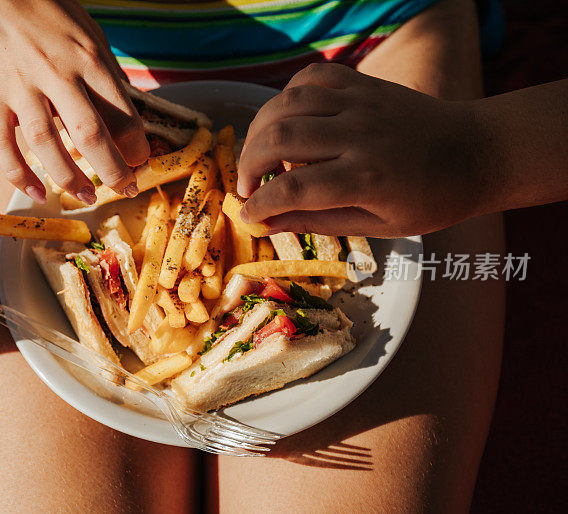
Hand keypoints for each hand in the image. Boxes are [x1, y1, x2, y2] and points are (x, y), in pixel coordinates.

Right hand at [0, 0, 148, 203]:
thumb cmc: (44, 10)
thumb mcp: (88, 31)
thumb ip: (106, 71)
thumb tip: (126, 110)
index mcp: (87, 58)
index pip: (121, 113)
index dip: (136, 146)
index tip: (141, 163)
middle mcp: (56, 73)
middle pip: (90, 134)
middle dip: (113, 170)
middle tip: (126, 189)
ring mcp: (20, 86)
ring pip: (46, 145)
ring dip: (70, 179)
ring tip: (87, 197)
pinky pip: (2, 146)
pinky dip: (19, 176)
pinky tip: (37, 193)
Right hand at [237, 63, 485, 237]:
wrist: (476, 151)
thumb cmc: (431, 199)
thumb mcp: (379, 227)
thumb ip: (319, 223)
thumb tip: (268, 225)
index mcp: (367, 178)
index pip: (293, 188)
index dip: (259, 204)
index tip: (247, 215)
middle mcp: (360, 134)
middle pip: (279, 139)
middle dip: (247, 165)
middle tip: (248, 187)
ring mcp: (361, 102)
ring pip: (286, 102)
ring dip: (259, 130)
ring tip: (259, 155)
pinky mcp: (363, 83)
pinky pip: (310, 78)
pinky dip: (285, 97)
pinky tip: (286, 121)